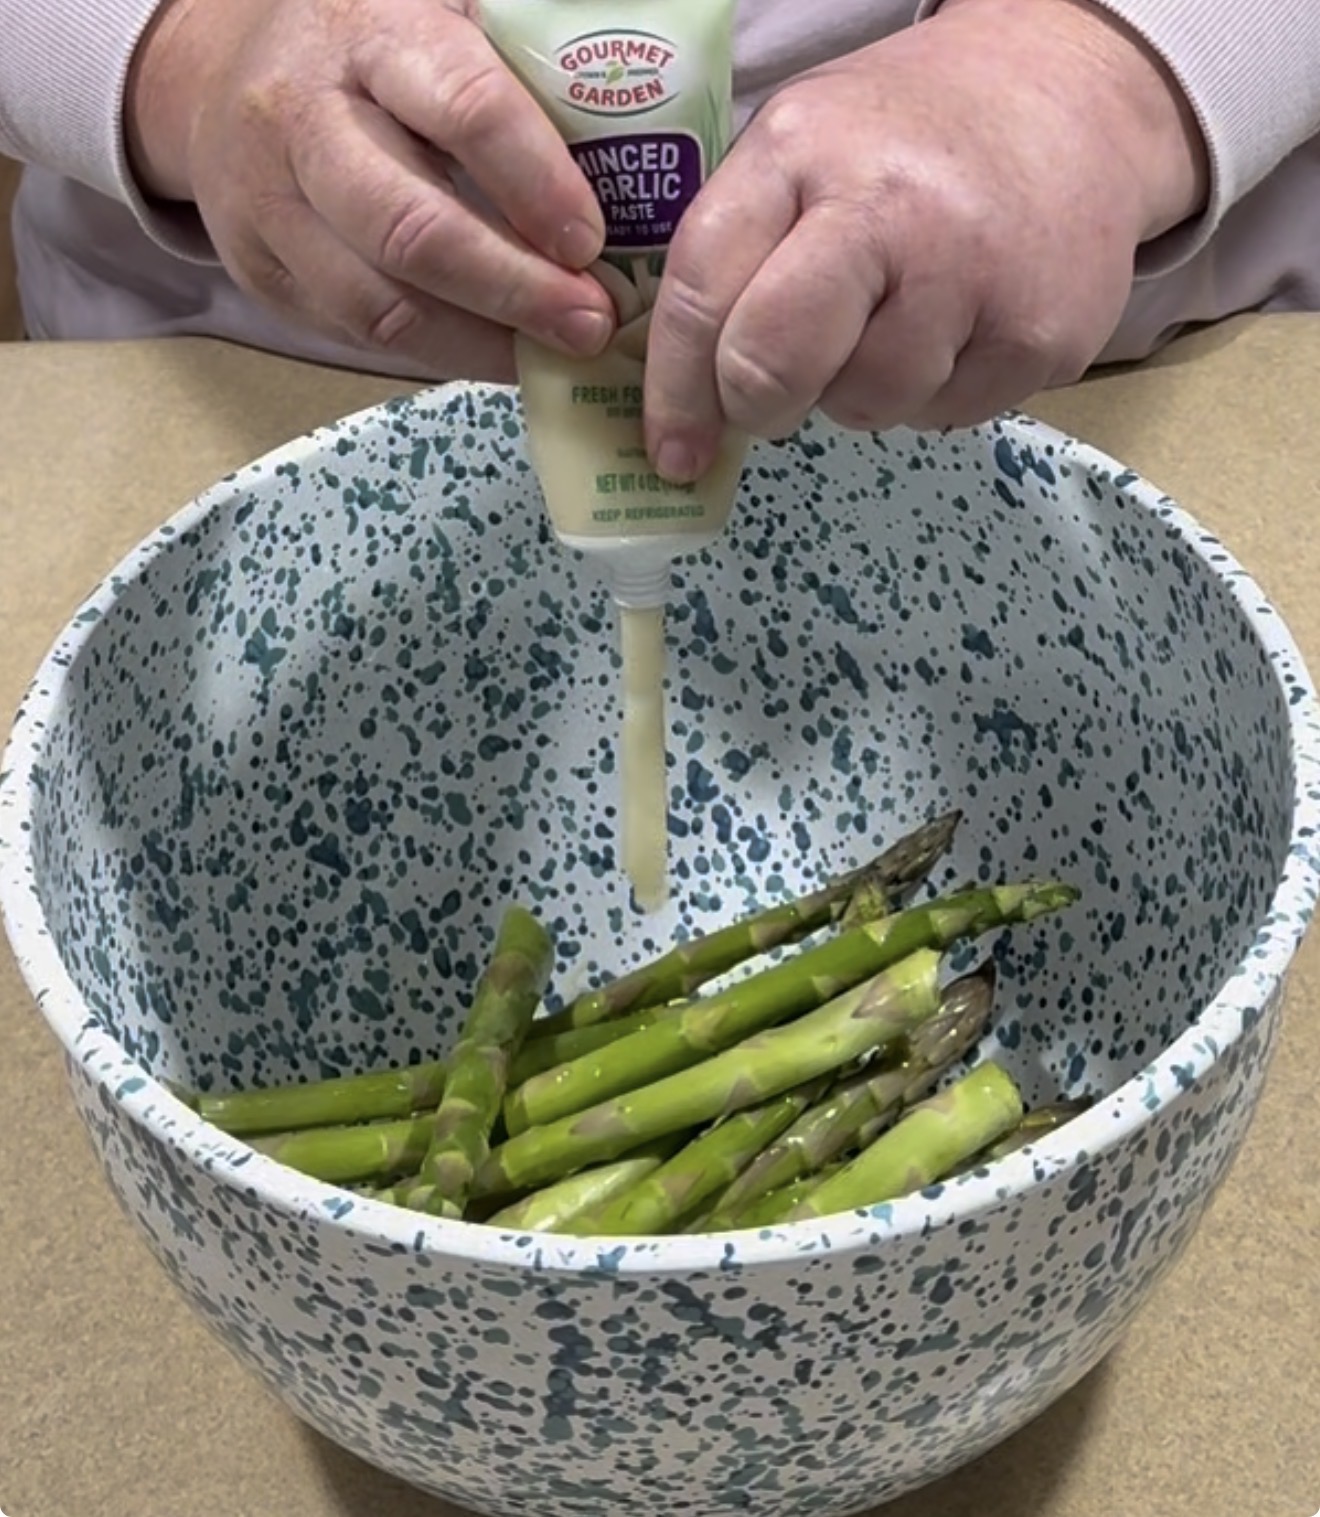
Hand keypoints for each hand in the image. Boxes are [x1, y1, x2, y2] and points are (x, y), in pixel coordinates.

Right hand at [125, 0, 616, 379]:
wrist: (222, 74)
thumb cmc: (373, 49)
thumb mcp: (440, 13)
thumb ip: (519, 62)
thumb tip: (642, 130)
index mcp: (371, 32)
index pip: (464, 107)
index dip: (535, 183)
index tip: (592, 242)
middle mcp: (304, 117)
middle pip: (413, 227)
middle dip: (514, 289)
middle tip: (590, 324)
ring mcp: (270, 203)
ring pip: (378, 302)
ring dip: (478, 342)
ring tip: (551, 356)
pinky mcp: (261, 272)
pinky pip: (355, 332)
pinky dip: (436, 352)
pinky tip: (495, 354)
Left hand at [643, 0, 1207, 478]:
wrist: (1074, 96)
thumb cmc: (909, 139)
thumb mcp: (804, 148)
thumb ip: (738, 255)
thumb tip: (688, 403)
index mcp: (804, 149)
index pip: (703, 292)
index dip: (675, 391)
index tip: (672, 451)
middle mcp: (889, 207)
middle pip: (774, 368)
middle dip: (758, 405)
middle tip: (775, 397)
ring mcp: (974, 275)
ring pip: (864, 407)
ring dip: (858, 391)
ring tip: (895, 319)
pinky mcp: (1039, 335)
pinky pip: (944, 416)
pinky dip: (934, 391)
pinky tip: (958, 324)